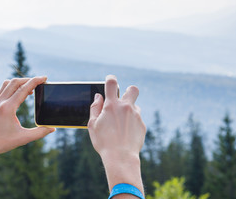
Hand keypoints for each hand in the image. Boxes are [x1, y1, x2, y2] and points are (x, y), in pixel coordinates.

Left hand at [0, 76, 54, 166]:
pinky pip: (4, 89)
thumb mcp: (23, 138)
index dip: (35, 81)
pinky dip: (13, 87)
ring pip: (8, 83)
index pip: (24, 88)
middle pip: (15, 82)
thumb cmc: (2, 142)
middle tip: (40, 82)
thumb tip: (52, 128)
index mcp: (8, 107)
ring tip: (30, 88)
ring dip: (20, 82)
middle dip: (29, 79)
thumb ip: (39, 133)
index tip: (44, 78)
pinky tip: (20, 94)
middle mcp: (1, 102)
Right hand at [88, 75, 145, 194]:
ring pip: (134, 107)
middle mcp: (126, 107)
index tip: (110, 80)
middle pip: (132, 89)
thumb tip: (98, 97)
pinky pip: (137, 120)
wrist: (121, 157)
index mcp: (112, 105)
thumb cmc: (104, 142)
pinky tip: (125, 135)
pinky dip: (131, 124)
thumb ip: (95, 108)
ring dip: (128, 111)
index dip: (110, 79)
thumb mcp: (93, 125)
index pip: (112, 83)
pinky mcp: (142, 125)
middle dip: (128, 91)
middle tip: (122, 100)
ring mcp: (136, 116)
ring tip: (120, 126)